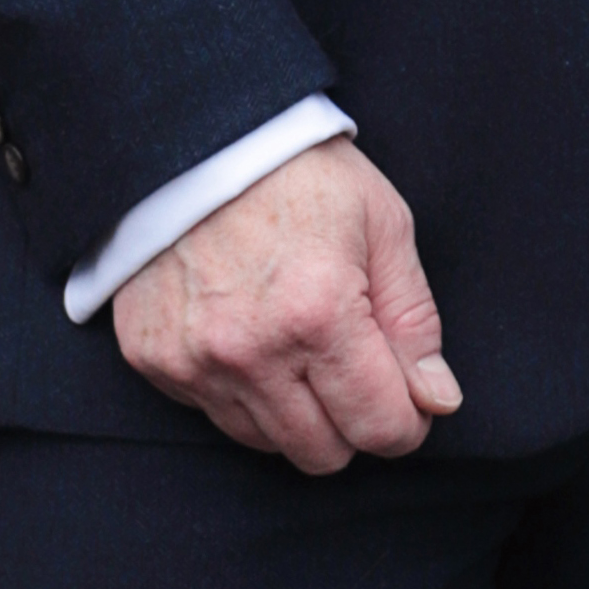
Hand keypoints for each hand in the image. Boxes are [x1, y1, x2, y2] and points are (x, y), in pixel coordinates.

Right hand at [112, 135, 458, 470]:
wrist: (192, 135)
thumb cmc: (298, 173)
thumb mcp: (383, 226)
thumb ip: (415, 322)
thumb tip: (436, 399)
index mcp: (319, 316)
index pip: (379, 429)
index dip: (406, 422)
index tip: (407, 397)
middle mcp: (250, 351)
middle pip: (323, 453)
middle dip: (351, 423)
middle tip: (352, 367)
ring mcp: (193, 361)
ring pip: (266, 443)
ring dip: (294, 413)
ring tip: (296, 343)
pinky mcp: (152, 359)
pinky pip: (212, 414)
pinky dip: (239, 391)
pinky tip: (247, 333)